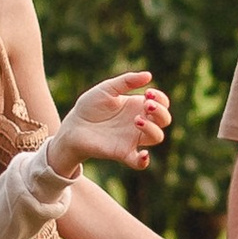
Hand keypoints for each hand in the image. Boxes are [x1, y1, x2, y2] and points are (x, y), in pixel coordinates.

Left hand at [48, 71, 171, 173]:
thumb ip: (126, 81)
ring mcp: (132, 139)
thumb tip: (149, 75)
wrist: (73, 126)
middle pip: (164, 120)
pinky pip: (139, 163)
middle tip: (146, 104)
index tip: (148, 93)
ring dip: (152, 127)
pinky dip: (144, 160)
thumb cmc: (90, 106)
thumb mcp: (107, 88)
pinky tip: (143, 154)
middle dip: (160, 111)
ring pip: (157, 137)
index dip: (161, 99)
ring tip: (136, 119)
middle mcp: (139, 123)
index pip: (162, 104)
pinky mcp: (123, 153)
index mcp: (138, 106)